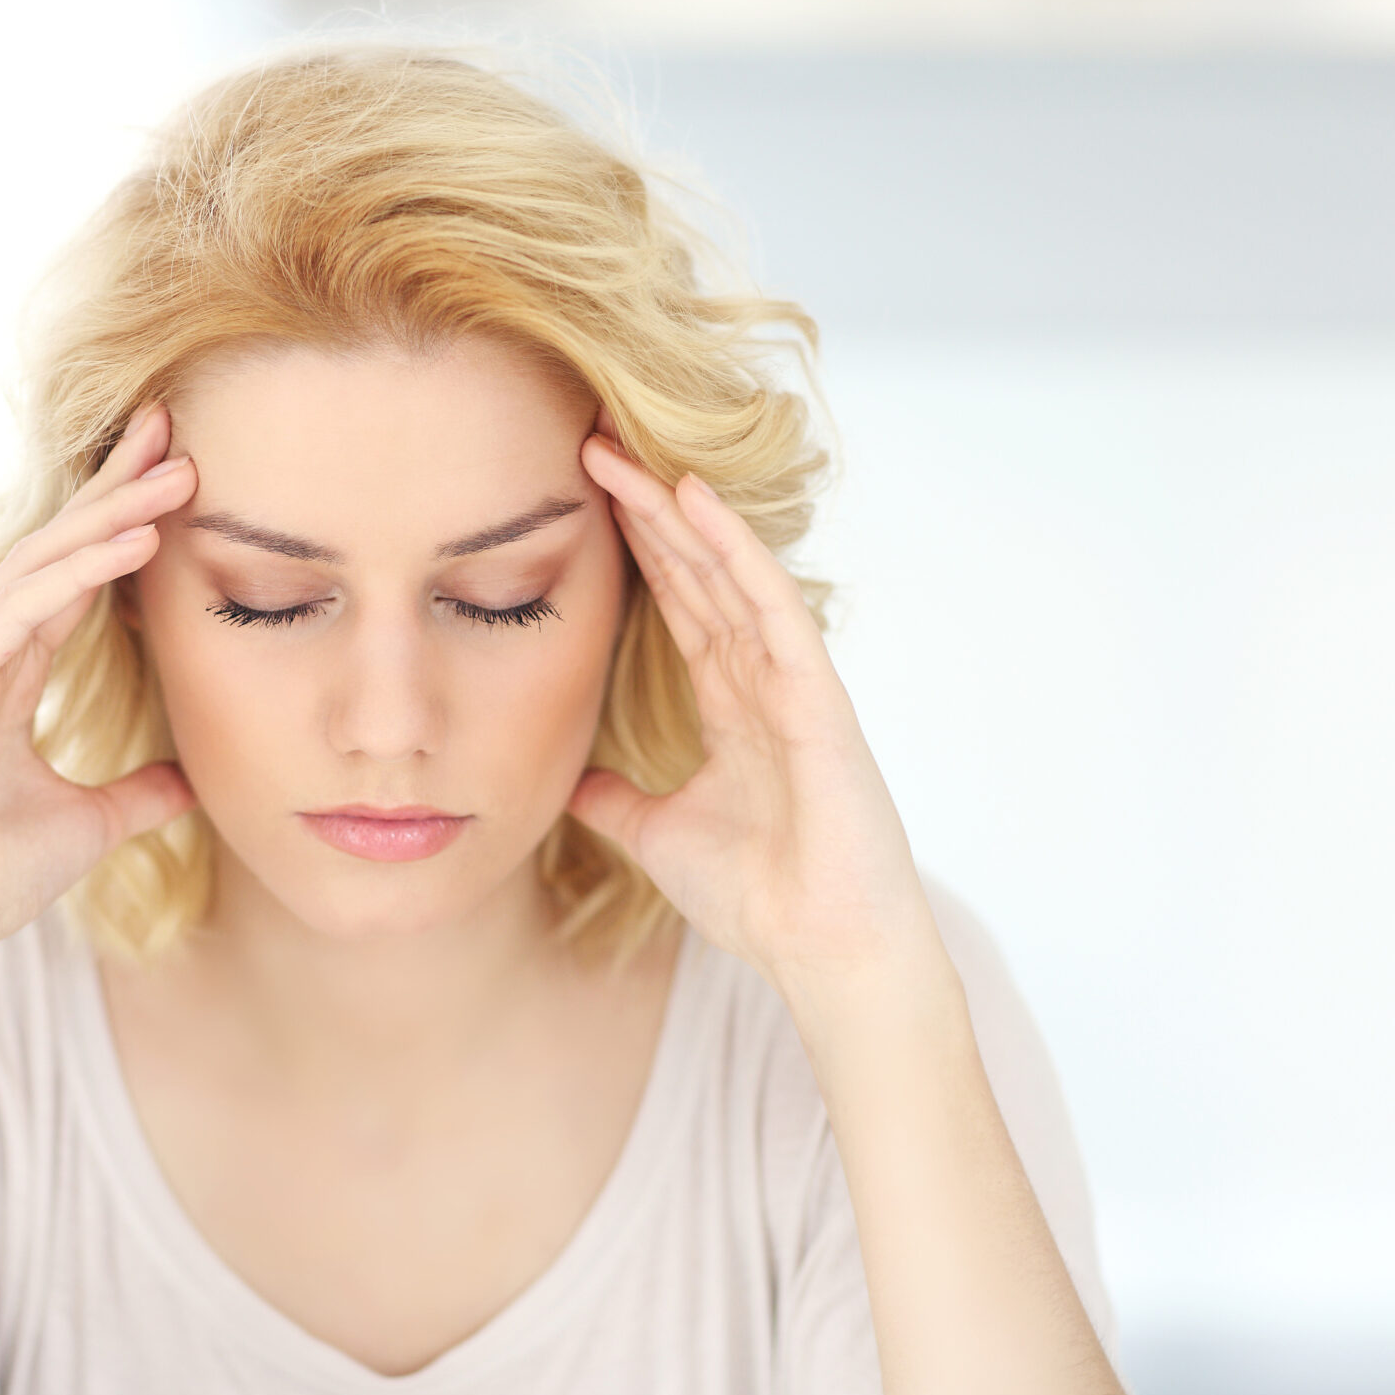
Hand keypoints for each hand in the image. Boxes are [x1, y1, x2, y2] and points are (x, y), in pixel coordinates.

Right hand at [0, 401, 198, 984]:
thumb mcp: (86, 828)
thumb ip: (135, 797)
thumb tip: (191, 781)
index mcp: (7, 676)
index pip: (72, 578)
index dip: (120, 521)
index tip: (176, 472)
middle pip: (55, 550)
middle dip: (114, 487)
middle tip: (172, 428)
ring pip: (38, 568)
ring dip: (107, 515)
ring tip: (172, 471)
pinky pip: (19, 616)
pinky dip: (75, 575)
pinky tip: (130, 542)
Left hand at [568, 426, 943, 994]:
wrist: (821, 949)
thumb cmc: (761, 898)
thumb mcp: (659, 836)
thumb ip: (618, 802)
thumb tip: (573, 782)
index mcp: (730, 705)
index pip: (676, 605)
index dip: (635, 550)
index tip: (585, 497)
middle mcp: (761, 680)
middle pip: (696, 574)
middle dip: (646, 511)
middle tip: (592, 444)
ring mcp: (791, 682)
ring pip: (728, 574)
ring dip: (678, 512)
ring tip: (626, 454)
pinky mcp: (815, 695)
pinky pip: (769, 606)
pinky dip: (734, 551)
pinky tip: (697, 501)